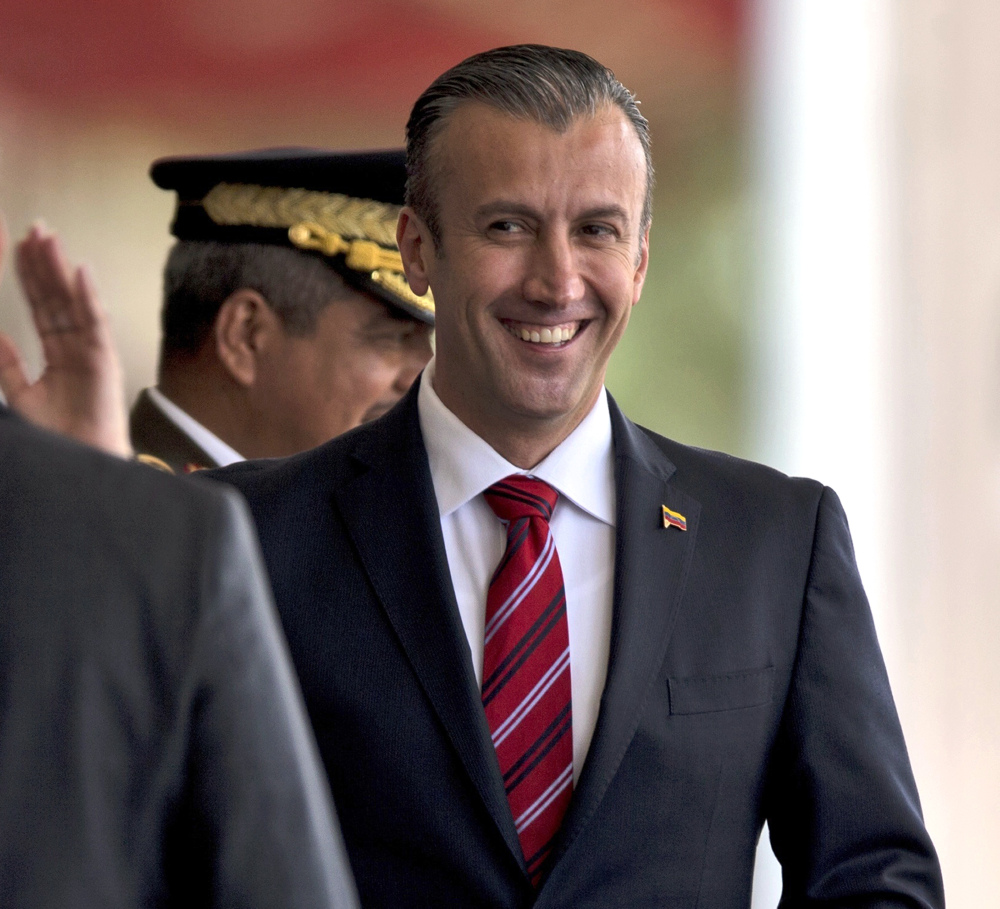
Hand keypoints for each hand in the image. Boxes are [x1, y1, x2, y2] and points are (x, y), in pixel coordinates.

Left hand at [0, 220, 131, 456]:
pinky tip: (79, 271)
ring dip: (61, 269)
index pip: (40, 306)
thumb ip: (8, 363)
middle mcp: (76, 346)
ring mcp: (92, 350)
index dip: (27, 276)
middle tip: (32, 229)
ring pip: (73, 302)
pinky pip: (96, 322)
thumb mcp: (20, 393)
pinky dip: (88, 296)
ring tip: (47, 238)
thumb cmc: (60, 435)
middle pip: (56, 297)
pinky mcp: (104, 358)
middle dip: (43, 263)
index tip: (14, 246)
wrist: (81, 460)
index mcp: (57, 353)